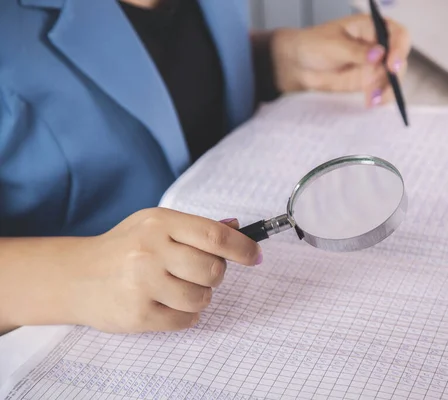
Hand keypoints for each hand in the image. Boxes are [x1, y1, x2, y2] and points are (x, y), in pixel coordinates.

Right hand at [64, 208, 261, 332]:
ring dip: (200, 296)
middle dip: (216, 275)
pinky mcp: (138, 314)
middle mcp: (151, 251)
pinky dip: (185, 315)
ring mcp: (143, 284)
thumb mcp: (154, 225)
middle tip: (199, 272)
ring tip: (179, 289)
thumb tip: (238, 226)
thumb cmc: (124, 248)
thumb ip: (195, 227)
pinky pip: (186, 320)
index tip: (256, 256)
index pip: (215, 235)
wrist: (76, 276)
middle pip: (214, 270)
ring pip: (203, 298)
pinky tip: (167, 304)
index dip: (243, 248)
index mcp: (159, 223)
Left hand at [272, 14, 410, 106]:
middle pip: (399, 58)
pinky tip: (371, 103)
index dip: (400, 48)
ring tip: (373, 99)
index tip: (392, 64)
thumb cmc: (313, 45)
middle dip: (395, 73)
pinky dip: (380, 97)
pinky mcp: (368, 80)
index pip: (396, 34)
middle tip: (386, 85)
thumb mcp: (333, 45)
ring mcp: (374, 64)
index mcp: (371, 27)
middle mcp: (377, 45)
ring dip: (388, 89)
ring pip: (393, 77)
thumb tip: (379, 54)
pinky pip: (382, 89)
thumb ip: (355, 51)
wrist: (299, 64)